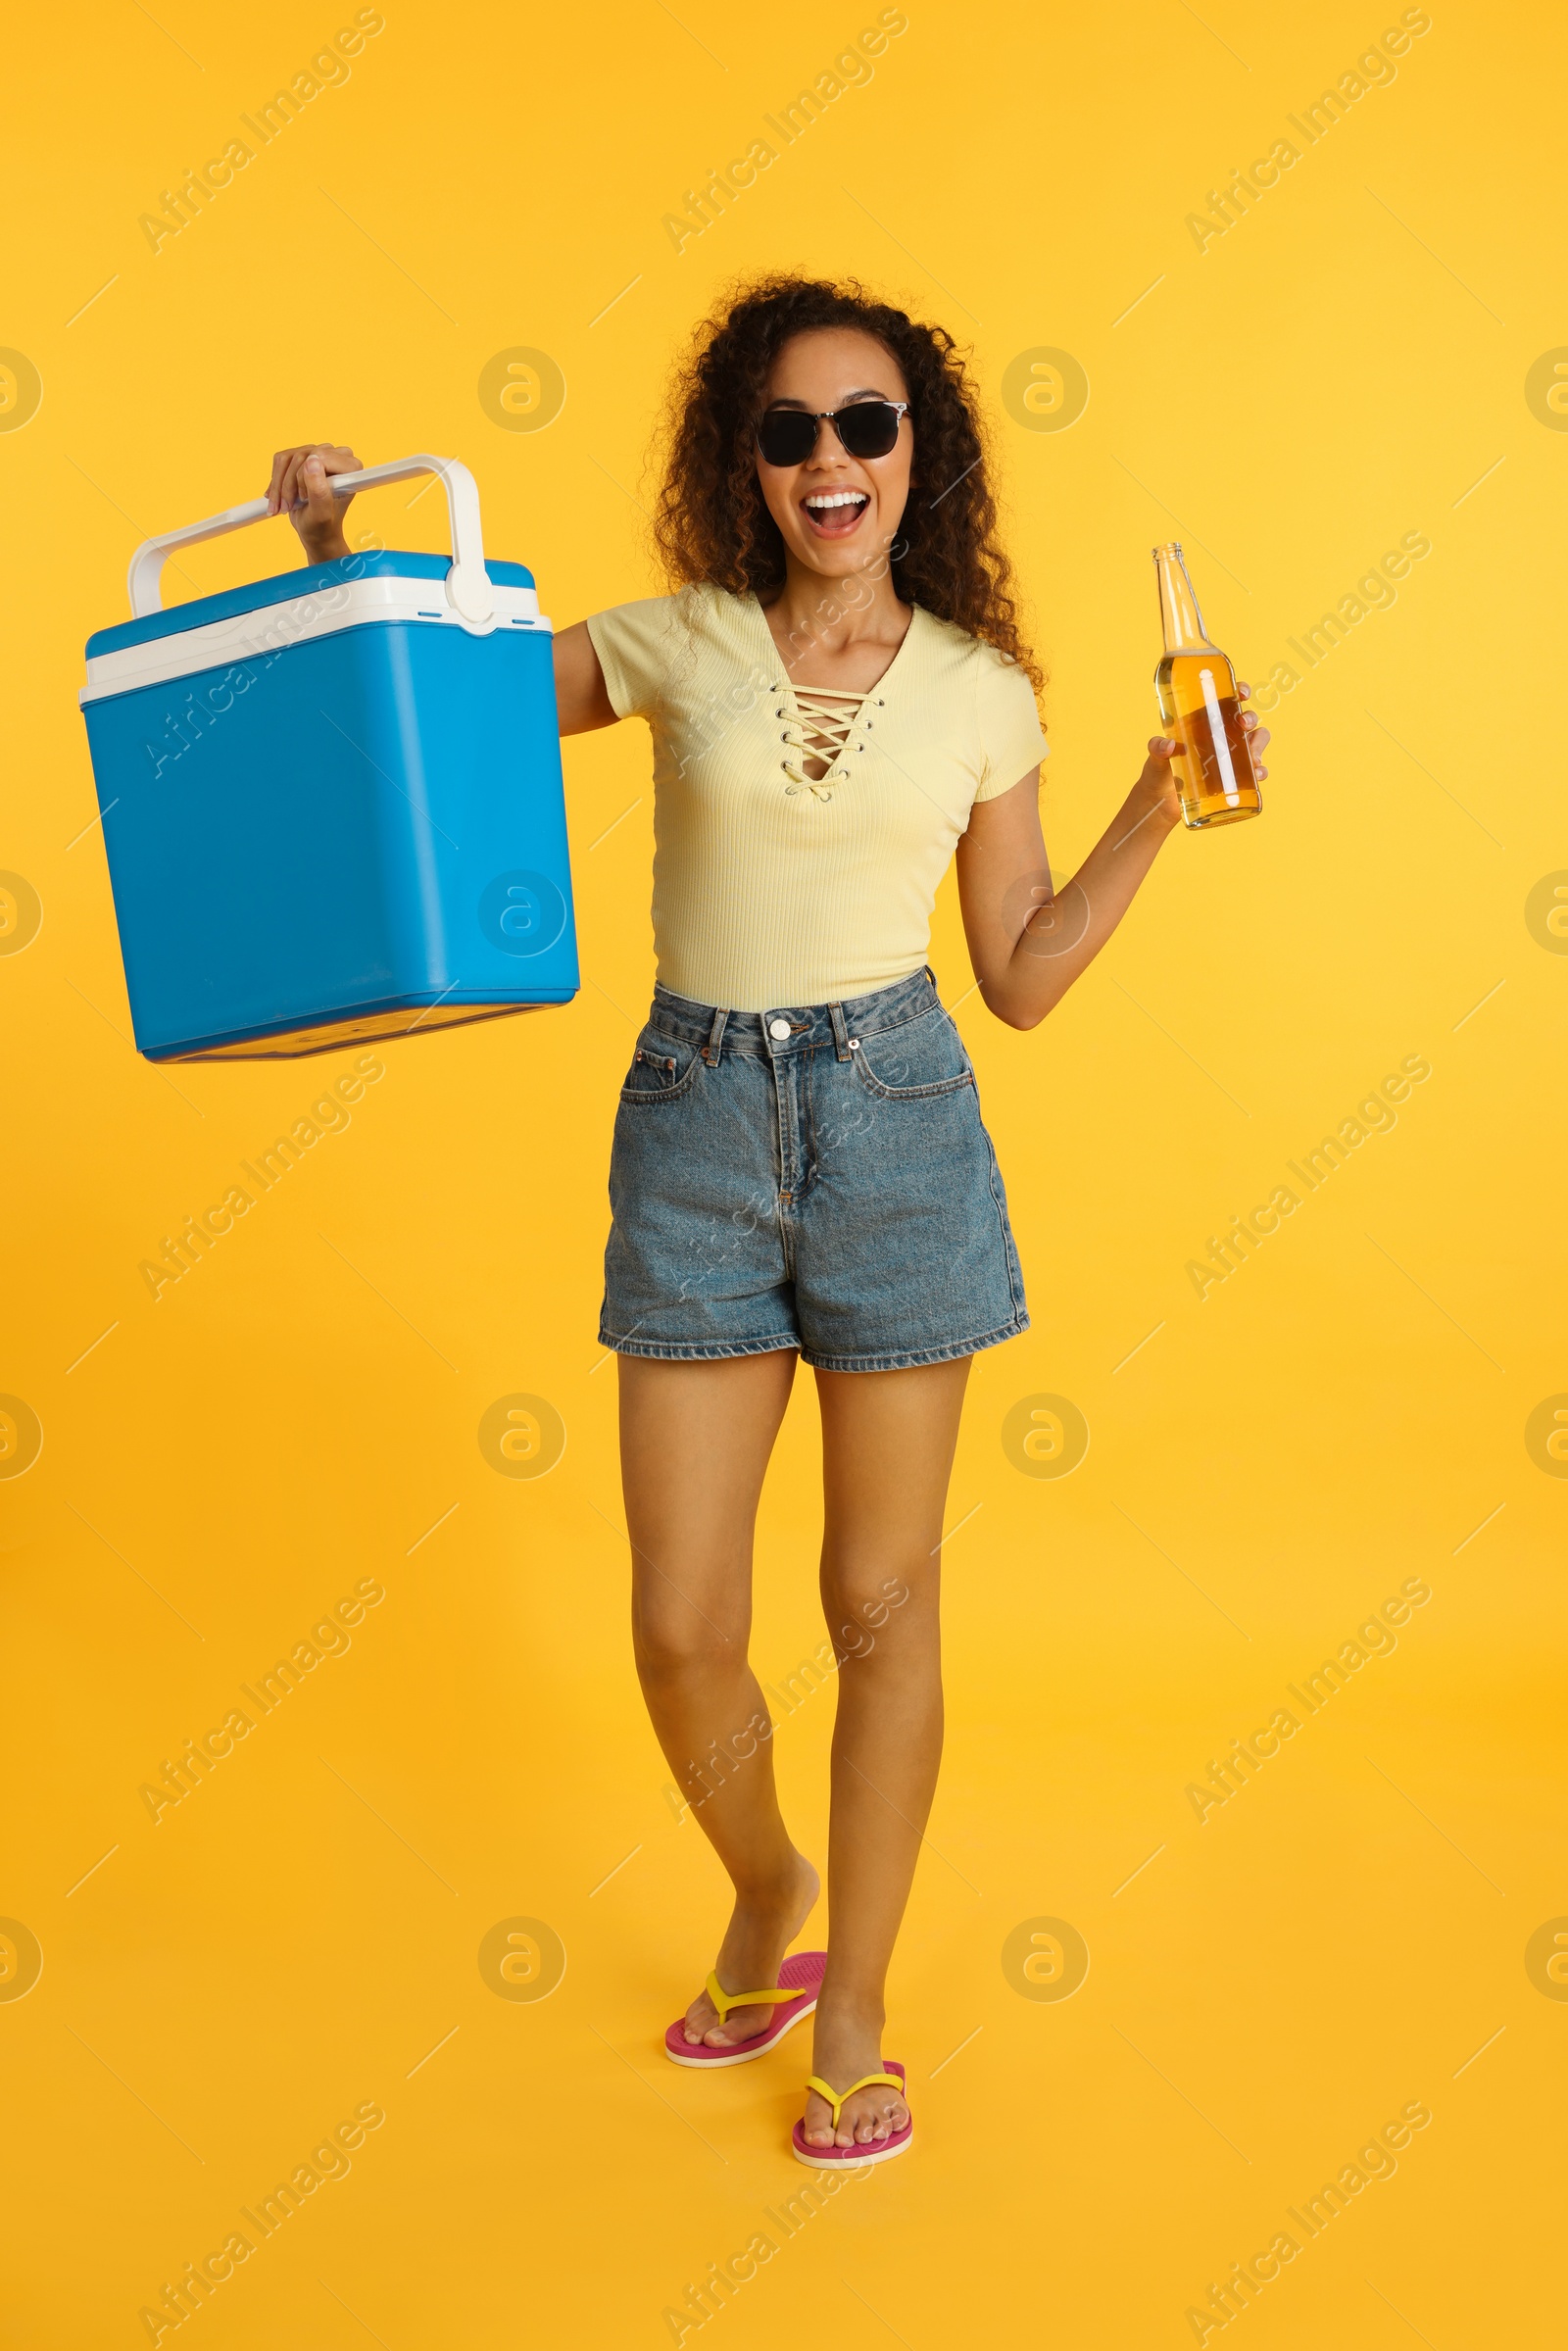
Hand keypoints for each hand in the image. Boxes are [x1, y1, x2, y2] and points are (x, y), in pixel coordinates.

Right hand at [266, 442, 362, 562]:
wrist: (315, 530)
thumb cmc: (322, 526)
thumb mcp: (321, 513)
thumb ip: (319, 490)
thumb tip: (312, 461)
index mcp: (351, 468)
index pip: (320, 456)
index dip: (306, 477)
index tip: (305, 498)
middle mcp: (338, 456)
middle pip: (302, 456)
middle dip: (289, 484)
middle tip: (288, 506)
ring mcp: (319, 454)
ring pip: (287, 458)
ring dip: (280, 485)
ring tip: (282, 505)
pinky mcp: (303, 456)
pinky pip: (281, 459)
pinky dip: (275, 481)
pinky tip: (278, 496)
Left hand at [1135, 681, 1271, 827]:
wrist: (1161, 804)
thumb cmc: (1159, 773)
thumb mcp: (1155, 757)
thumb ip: (1157, 748)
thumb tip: (1169, 746)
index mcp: (1204, 722)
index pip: (1227, 700)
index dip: (1240, 691)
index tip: (1242, 693)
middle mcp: (1221, 736)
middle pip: (1246, 720)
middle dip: (1251, 719)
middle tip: (1243, 725)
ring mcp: (1230, 757)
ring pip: (1256, 743)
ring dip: (1259, 746)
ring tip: (1252, 756)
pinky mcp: (1234, 778)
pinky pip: (1256, 771)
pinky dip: (1261, 771)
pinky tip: (1257, 774)